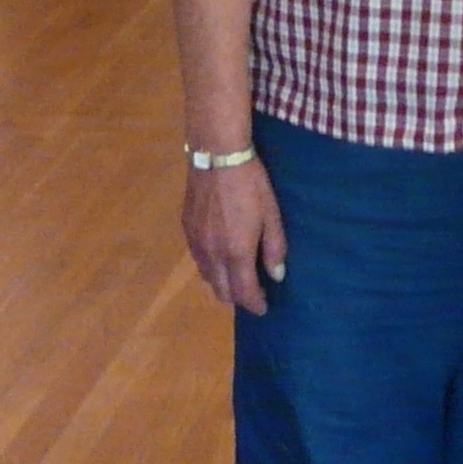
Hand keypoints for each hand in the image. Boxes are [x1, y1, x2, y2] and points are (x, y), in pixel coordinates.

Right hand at [183, 159, 286, 314]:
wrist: (216, 155)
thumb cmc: (250, 184)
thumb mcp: (271, 215)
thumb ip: (274, 248)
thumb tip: (276, 275)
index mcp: (236, 253)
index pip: (244, 293)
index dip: (255, 304)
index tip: (263, 307)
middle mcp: (212, 254)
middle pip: (221, 292)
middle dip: (237, 297)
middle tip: (251, 291)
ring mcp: (196, 242)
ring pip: (206, 277)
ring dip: (221, 282)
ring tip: (235, 274)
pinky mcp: (186, 228)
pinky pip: (197, 259)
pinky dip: (209, 265)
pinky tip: (218, 254)